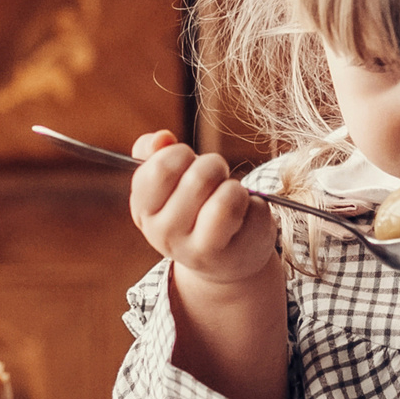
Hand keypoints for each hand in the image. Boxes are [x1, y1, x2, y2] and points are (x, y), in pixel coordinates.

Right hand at [128, 131, 279, 286]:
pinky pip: (254, 210)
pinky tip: (245, 218)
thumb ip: (155, 154)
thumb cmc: (193, 210)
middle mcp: (165, 235)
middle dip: (214, 165)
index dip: (180, 153)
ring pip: (228, 197)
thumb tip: (162, 137)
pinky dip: (255, 203)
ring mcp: (200, 251)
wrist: (222, 261)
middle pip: (199, 177)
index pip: (160, 168)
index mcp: (144, 211)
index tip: (187, 161)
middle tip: (216, 177)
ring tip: (231, 197)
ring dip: (235, 187)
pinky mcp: (236, 254)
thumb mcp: (168, 184)